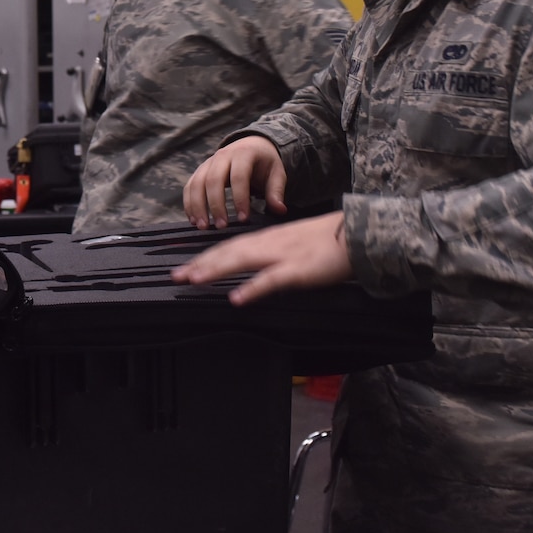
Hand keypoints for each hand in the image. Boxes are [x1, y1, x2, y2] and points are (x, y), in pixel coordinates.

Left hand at [171, 212, 350, 305]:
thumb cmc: (326, 242)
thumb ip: (271, 253)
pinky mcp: (298, 270)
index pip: (230, 246)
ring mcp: (282, 255)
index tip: (186, 267)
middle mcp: (269, 243)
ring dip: (216, 270)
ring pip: (242, 260)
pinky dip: (252, 288)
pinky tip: (236, 298)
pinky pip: (271, 280)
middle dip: (201, 264)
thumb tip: (252, 266)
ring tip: (194, 280)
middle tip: (177, 276)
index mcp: (268, 238)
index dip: (206, 257)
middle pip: (228, 252)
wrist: (356, 234)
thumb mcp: (292, 244)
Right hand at [183, 136, 287, 227]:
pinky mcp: (200, 170)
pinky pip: (190, 186)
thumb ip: (276, 191)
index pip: (239, 176)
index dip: (240, 198)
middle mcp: (223, 155)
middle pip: (213, 179)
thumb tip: (280, 210)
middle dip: (215, 204)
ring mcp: (208, 162)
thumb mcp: (277, 173)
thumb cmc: (264, 163)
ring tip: (203, 226)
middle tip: (221, 226)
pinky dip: (189, 203)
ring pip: (197, 183)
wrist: (251, 144)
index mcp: (244, 154)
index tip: (243, 219)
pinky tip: (193, 220)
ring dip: (197, 206)